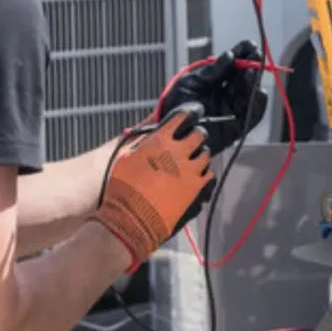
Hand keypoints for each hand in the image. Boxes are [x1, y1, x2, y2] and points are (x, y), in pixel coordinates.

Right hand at [90, 104, 215, 272]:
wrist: (132, 217)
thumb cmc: (123, 187)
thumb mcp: (127, 157)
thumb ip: (144, 142)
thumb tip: (153, 134)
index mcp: (160, 140)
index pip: (182, 117)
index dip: (188, 113)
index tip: (191, 113)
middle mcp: (178, 152)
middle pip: (199, 134)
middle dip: (197, 133)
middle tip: (194, 136)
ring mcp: (190, 170)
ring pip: (205, 154)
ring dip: (200, 153)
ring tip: (195, 156)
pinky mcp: (196, 188)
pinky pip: (208, 174)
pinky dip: (204, 172)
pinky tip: (198, 174)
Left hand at [157, 39, 267, 155]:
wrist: (169, 132)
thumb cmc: (175, 106)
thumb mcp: (190, 83)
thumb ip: (210, 72)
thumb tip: (229, 56)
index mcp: (214, 81)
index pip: (232, 66)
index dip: (242, 54)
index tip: (249, 45)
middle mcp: (225, 94)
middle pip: (244, 78)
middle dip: (251, 65)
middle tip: (255, 55)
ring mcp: (231, 110)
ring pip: (249, 94)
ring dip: (253, 82)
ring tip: (252, 71)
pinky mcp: (236, 128)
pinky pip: (252, 116)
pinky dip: (258, 104)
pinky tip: (259, 92)